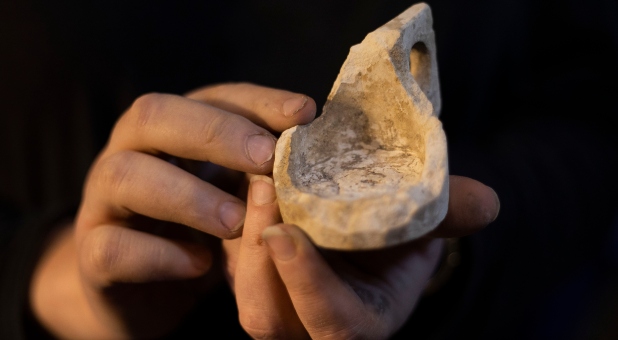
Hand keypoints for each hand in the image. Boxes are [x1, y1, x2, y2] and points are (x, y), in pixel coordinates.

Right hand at [29, 83, 315, 338]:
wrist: (142, 284)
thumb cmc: (198, 227)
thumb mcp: (233, 192)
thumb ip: (260, 170)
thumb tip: (318, 150)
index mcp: (170, 129)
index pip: (211, 96)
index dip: (257, 101)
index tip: (304, 113)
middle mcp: (130, 151)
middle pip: (153, 116)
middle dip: (214, 132)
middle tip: (266, 158)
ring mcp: (103, 201)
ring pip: (125, 175)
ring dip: (188, 195)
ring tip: (237, 221)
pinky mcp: (93, 253)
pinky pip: (111, 247)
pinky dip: (158, 255)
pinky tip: (200, 264)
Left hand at [224, 175, 498, 338]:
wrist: (374, 233)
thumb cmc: (404, 236)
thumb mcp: (426, 228)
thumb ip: (448, 216)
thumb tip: (487, 202)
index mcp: (359, 323)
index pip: (330, 322)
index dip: (308, 284)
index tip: (287, 234)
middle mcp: (309, 324)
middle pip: (266, 315)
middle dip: (259, 258)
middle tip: (262, 188)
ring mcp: (276, 301)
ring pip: (241, 287)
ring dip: (240, 235)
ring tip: (252, 176)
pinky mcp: (252, 274)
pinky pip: (228, 260)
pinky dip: (232, 222)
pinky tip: (242, 177)